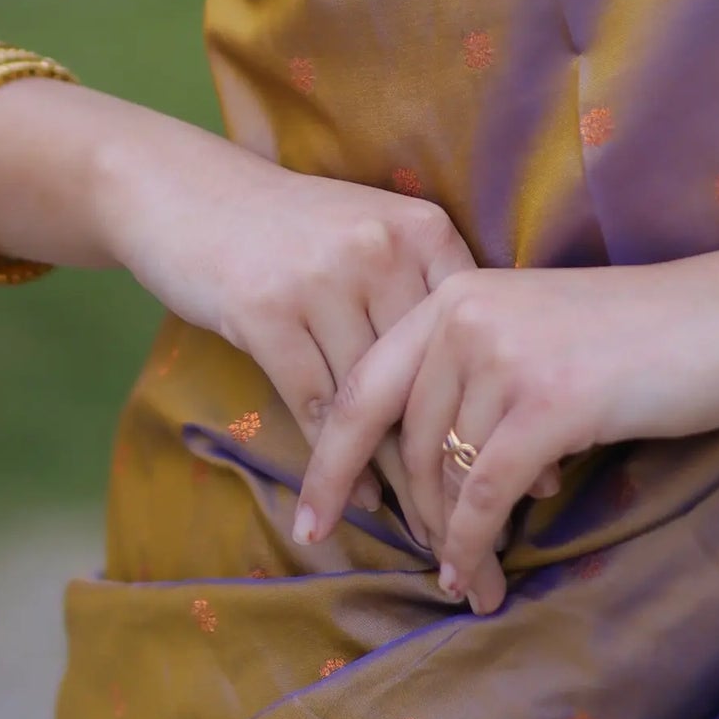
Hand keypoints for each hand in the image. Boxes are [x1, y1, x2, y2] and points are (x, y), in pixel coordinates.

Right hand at [103, 131, 473, 505]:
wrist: (189, 193)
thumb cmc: (295, 230)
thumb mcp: (373, 237)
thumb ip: (425, 295)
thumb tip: (489, 385)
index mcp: (421, 230)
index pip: (472, 334)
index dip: (497, 408)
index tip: (529, 474)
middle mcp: (378, 249)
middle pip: (426, 374)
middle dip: (449, 454)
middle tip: (474, 517)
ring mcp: (320, 280)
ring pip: (372, 400)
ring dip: (396, 473)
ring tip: (424, 526)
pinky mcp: (264, 313)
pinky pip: (315, 406)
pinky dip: (337, 463)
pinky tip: (358, 502)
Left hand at [294, 231, 718, 610]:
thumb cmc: (640, 338)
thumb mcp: (537, 336)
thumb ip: (474, 376)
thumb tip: (423, 467)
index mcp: (455, 292)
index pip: (362, 388)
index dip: (330, 464)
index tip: (314, 524)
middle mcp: (467, 313)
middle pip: (400, 442)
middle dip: (408, 517)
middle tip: (425, 569)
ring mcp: (508, 355)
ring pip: (444, 473)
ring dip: (450, 541)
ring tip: (470, 581)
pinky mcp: (552, 402)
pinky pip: (486, 495)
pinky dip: (475, 545)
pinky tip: (481, 577)